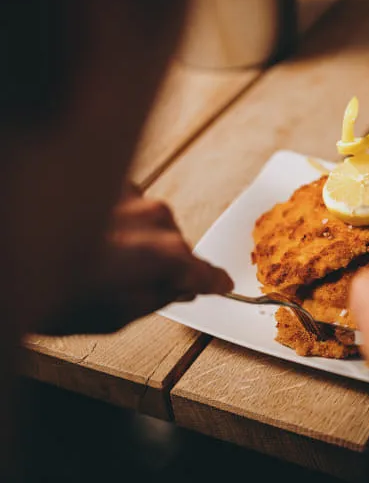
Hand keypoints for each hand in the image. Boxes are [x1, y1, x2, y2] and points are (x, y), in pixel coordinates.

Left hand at [36, 186, 232, 334]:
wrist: (12, 242)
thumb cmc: (52, 286)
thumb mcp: (112, 316)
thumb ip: (155, 300)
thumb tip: (175, 289)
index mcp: (167, 256)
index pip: (204, 273)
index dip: (213, 281)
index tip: (220, 284)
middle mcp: (156, 219)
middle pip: (174, 246)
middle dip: (159, 263)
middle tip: (128, 283)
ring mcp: (131, 195)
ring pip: (148, 222)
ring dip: (133, 238)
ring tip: (95, 257)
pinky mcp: (106, 180)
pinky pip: (124, 202)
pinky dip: (113, 217)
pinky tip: (87, 232)